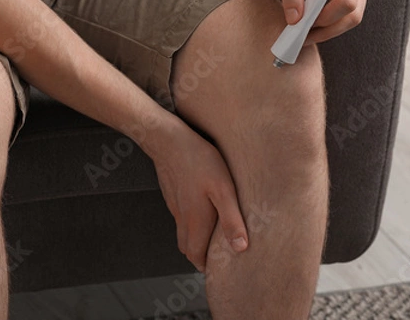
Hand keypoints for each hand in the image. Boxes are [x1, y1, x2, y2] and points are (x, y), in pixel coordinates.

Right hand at [149, 118, 247, 271]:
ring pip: (183, 232)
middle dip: (200, 255)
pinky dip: (190, 221)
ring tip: (212, 235)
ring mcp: (174, 206)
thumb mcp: (223, 189)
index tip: (218, 269)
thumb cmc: (200, 162)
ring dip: (195, 238)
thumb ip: (231, 219)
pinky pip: (180, 216)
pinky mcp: (172, 194)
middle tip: (216, 255)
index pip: (195, 256)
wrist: (169, 141)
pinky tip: (202, 208)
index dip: (205, 266)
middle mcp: (182, 218)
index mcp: (195, 222)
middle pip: (187, 247)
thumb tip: (240, 248)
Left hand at [281, 0, 373, 43]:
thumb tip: (294, 20)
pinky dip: (332, 21)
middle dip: (328, 31)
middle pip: (353, 15)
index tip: (302, 24)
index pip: (346, 2)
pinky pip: (349, 11)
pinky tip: (313, 23)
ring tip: (306, 33)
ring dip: (330, 29)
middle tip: (302, 38)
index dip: (325, 19)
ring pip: (353, 17)